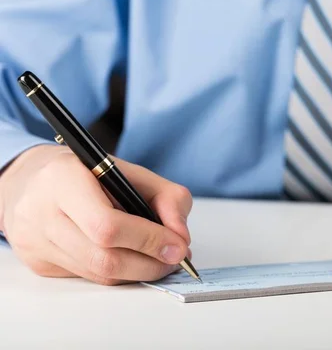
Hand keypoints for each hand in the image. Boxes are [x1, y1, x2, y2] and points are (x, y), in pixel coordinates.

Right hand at [0, 145, 192, 284]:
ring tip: (159, 259)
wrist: (32, 180)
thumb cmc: (87, 174)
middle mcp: (41, 212)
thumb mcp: (132, 172)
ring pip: (98, 274)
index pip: (107, 225)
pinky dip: (117, 272)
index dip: (148, 240)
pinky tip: (129, 257)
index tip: (178, 246)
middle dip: (149, 264)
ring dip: (138, 272)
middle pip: (103, 258)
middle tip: (175, 259)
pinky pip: (88, 277)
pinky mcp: (38, 263)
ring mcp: (35, 242)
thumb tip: (181, 237)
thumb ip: (167, 197)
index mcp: (64, 179)